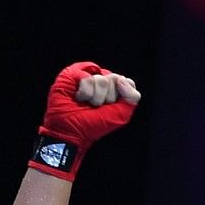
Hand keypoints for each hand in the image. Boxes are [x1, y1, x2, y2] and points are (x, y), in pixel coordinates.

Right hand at [31, 61, 139, 179]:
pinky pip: (87, 78)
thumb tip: (122, 79)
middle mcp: (101, 78)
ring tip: (86, 103)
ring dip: (95, 97)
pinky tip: (78, 98)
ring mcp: (87, 74)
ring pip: (102, 79)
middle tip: (96, 106)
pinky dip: (85, 93)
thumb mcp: (122, 114)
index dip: (121, 95)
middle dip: (108, 97)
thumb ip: (132, 96)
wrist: (73, 130)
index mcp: (114, 87)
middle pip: (115, 79)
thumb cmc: (94, 123)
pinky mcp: (72, 74)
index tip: (111, 106)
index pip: (127, 82)